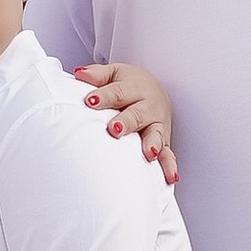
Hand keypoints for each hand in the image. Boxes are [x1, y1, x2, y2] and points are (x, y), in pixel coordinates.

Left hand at [77, 60, 177, 178]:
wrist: (154, 90)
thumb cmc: (128, 85)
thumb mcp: (114, 74)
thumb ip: (97, 75)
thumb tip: (79, 74)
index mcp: (134, 88)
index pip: (118, 92)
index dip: (105, 96)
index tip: (90, 101)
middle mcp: (148, 106)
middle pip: (137, 114)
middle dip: (127, 122)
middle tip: (115, 129)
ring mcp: (157, 124)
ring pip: (155, 133)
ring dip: (152, 143)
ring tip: (148, 152)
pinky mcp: (163, 141)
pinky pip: (168, 154)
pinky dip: (169, 165)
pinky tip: (170, 177)